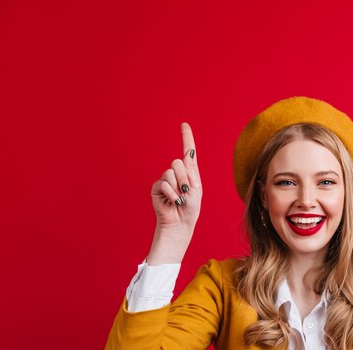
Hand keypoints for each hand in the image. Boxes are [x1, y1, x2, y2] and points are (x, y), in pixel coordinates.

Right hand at [147, 123, 202, 263]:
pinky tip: (173, 201)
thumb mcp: (195, 190)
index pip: (188, 151)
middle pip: (177, 162)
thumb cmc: (190, 209)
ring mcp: (166, 179)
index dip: (186, 137)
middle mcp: (177, 173)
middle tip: (186, 191)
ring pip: (170, 173)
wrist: (180, 223)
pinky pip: (163, 183)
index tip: (184, 124)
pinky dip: (171, 193)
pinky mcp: (156, 187)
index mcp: (190, 172)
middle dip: (184, 178)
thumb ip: (189, 174)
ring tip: (180, 199)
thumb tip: (178, 163)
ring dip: (178, 187)